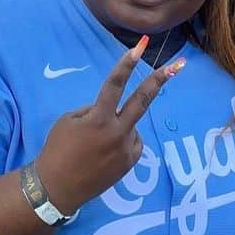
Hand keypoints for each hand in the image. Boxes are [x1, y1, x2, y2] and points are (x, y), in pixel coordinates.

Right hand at [35, 37, 182, 214]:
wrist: (58, 187)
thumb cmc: (57, 150)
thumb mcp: (67, 121)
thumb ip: (92, 111)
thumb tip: (110, 110)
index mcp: (98, 119)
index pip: (114, 85)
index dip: (126, 64)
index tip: (140, 47)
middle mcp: (117, 133)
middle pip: (143, 100)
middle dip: (159, 80)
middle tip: (178, 65)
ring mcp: (126, 149)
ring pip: (130, 125)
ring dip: (118, 125)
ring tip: (95, 143)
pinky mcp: (130, 163)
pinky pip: (131, 142)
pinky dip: (121, 140)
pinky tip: (104, 152)